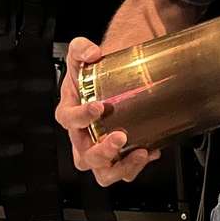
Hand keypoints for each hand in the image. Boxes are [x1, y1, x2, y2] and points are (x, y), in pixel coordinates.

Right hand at [54, 36, 160, 186]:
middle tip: (120, 136)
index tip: (98, 107)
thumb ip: (81, 48)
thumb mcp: (82, 54)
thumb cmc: (93, 72)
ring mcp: (99, 149)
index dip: (81, 117)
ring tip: (140, 153)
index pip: (68, 120)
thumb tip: (91, 52)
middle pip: (85, 156)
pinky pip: (124, 170)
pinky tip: (151, 150)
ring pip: (103, 172)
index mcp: (70, 113)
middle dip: (102, 152)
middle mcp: (82, 137)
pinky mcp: (118, 156)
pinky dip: (137, 165)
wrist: (110, 76)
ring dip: (121, 167)